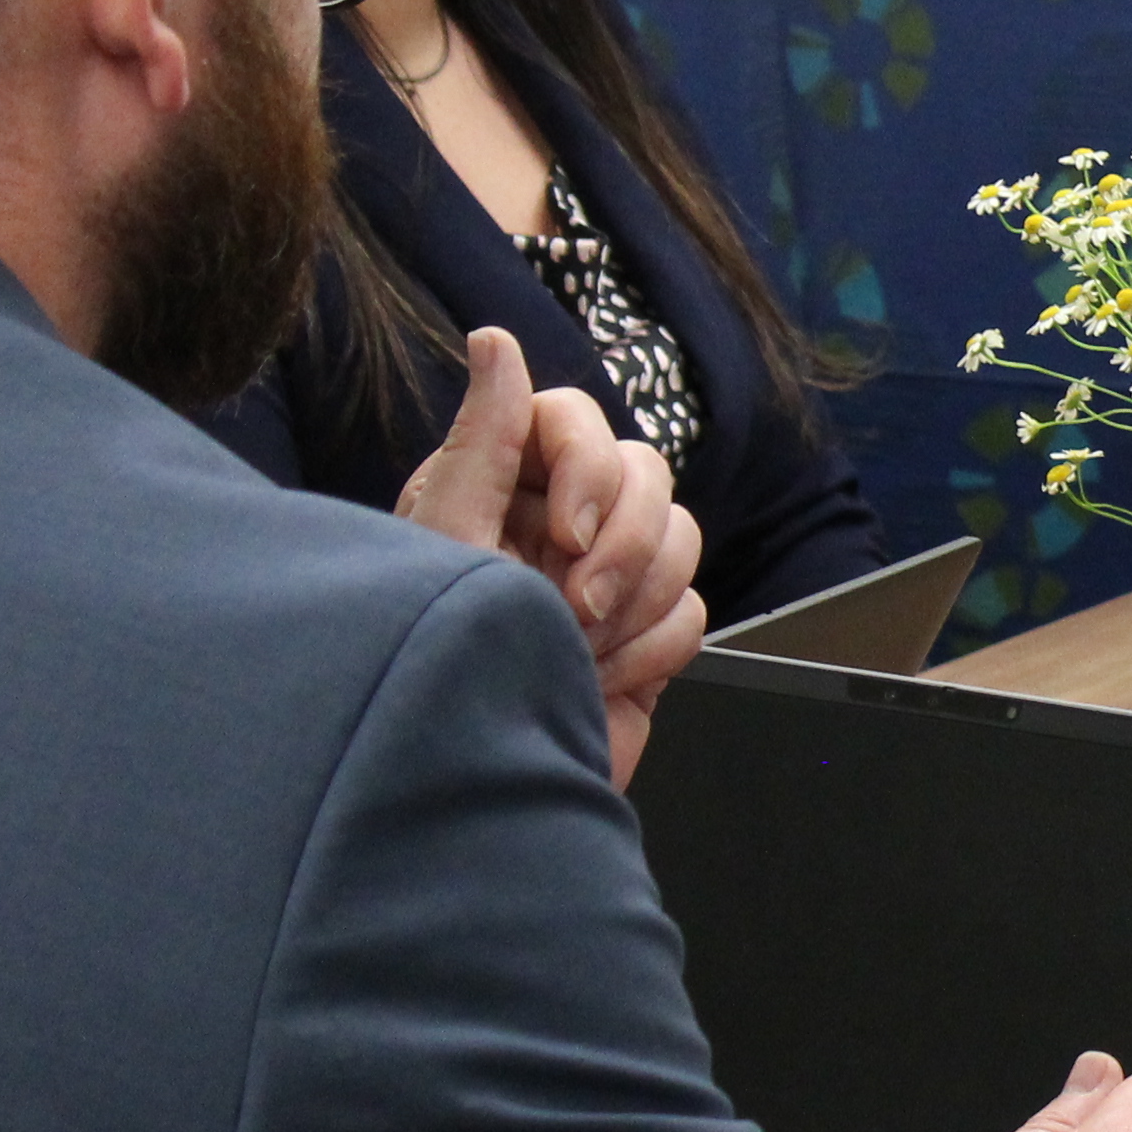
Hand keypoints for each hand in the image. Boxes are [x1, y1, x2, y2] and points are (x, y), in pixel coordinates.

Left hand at [395, 329, 713, 783]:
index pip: (575, 417)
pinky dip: (650, 651)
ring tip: (573, 651)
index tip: (561, 539)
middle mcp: (554, 522)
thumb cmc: (436, 671)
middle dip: (620, 549)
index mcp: (495, 486)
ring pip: (682, 537)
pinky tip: (596, 682)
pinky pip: (694, 609)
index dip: (587, 469)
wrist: (473, 793)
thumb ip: (482, 440)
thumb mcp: (447, 545)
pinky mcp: (644, 636)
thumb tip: (495, 338)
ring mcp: (606, 578)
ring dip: (633, 605)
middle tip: (571, 610)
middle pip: (647, 473)